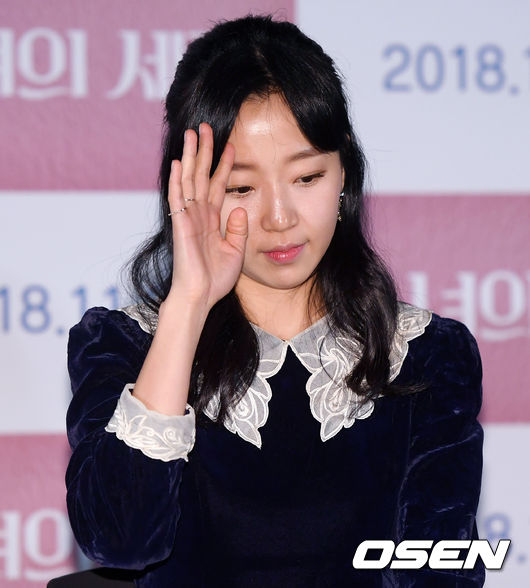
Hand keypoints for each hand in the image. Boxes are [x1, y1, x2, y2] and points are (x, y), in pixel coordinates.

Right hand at [165, 122, 247, 310]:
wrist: (200, 296)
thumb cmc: (215, 278)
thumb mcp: (235, 251)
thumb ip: (237, 230)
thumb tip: (239, 209)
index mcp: (212, 220)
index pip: (218, 185)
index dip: (224, 165)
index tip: (231, 145)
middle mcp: (199, 214)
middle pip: (202, 175)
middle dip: (204, 151)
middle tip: (206, 127)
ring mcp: (188, 218)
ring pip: (189, 180)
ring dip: (189, 157)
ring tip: (192, 134)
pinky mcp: (180, 226)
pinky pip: (178, 199)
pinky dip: (176, 181)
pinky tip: (176, 163)